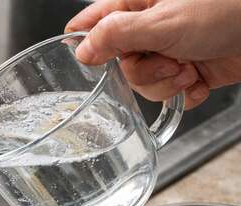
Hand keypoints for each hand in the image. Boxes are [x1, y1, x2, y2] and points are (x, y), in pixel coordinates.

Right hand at [65, 0, 240, 108]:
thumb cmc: (227, 9)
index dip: (87, 45)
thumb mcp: (162, 22)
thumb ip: (115, 35)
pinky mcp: (188, 71)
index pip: (91, 23)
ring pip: (144, 84)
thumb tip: (81, 50)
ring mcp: (168, 50)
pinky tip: (199, 80)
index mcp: (136, 5)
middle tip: (168, 60)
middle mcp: (149, 28)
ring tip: (190, 68)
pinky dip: (185, 94)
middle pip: (120, 65)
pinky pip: (169, 95)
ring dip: (167, 84)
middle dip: (144, 72)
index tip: (99, 61)